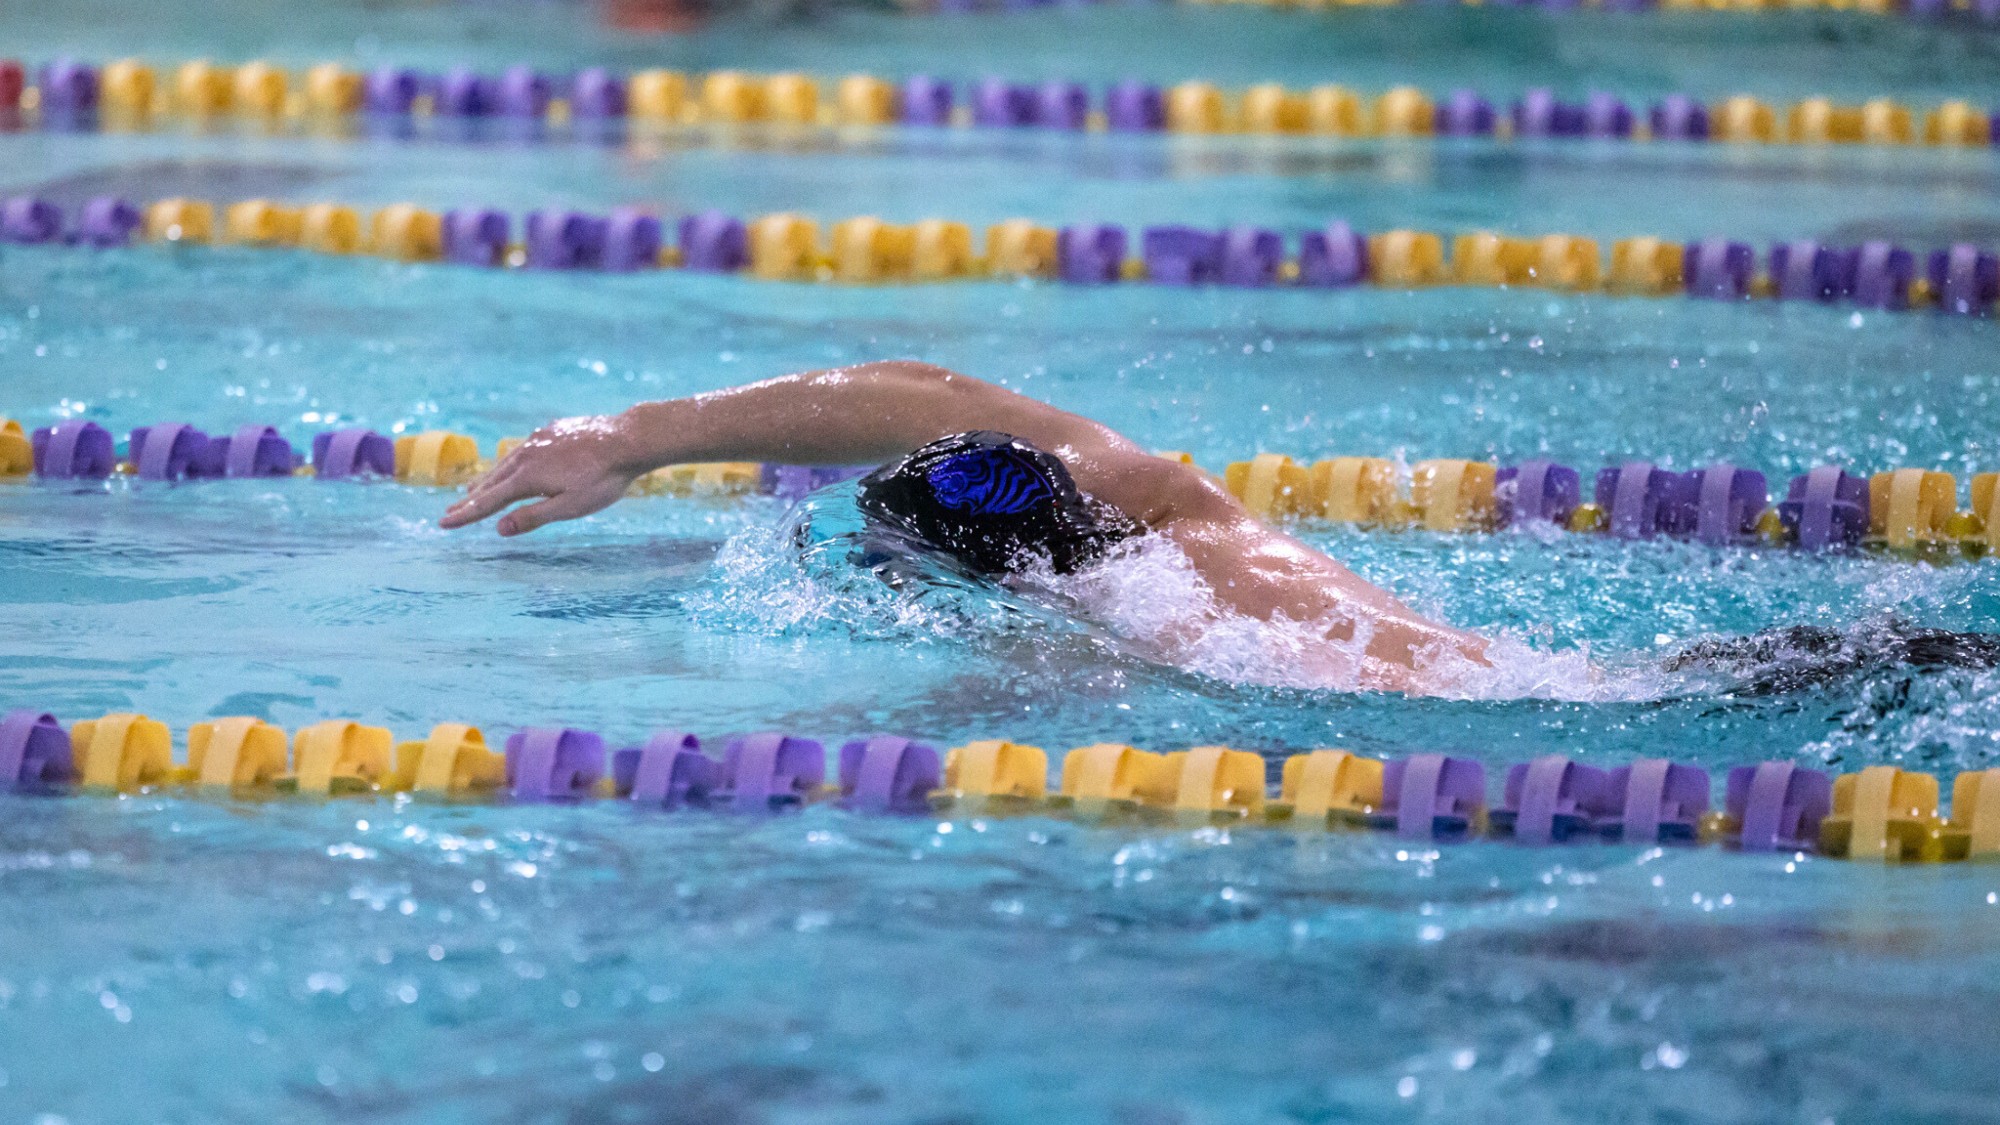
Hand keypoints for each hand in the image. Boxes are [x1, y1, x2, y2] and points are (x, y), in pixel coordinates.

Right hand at [439, 414, 643, 535]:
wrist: (627, 439)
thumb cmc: (603, 479)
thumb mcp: (571, 507)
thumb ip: (534, 517)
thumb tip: (499, 528)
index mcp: (527, 477)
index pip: (488, 502)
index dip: (465, 515)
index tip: (443, 524)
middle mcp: (525, 454)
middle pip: (490, 481)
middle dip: (470, 499)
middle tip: (450, 511)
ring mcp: (538, 439)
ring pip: (505, 463)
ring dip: (487, 479)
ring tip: (473, 491)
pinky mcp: (551, 431)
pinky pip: (523, 450)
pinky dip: (509, 463)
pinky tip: (512, 466)